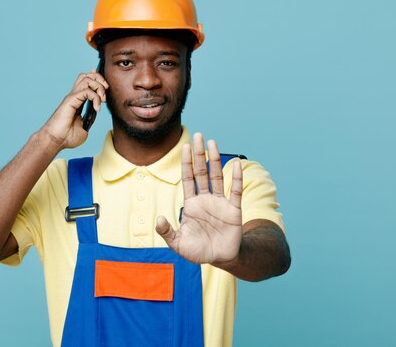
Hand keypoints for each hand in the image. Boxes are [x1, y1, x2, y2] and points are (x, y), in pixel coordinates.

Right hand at [40, 70, 107, 149]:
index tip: (106, 91)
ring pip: (87, 79)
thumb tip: (96, 112)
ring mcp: (72, 97)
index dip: (98, 81)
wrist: (55, 141)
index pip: (87, 82)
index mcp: (77, 101)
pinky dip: (95, 98)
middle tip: (105, 94)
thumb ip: (91, 118)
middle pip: (88, 75)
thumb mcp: (85, 128)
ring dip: (99, 87)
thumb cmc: (66, 137)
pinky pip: (87, 91)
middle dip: (100, 80)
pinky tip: (96, 108)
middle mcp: (74, 96)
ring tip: (102, 100)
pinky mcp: (71, 100)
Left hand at [156, 133, 242, 264]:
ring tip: (212, 142)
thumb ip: (167, 232)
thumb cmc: (197, 251)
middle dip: (199, 154)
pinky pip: (235, 191)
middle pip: (202, 172)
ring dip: (215, 159)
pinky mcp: (234, 210)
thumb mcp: (178, 243)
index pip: (188, 178)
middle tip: (198, 135)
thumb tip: (158, 219)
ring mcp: (220, 203)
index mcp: (191, 204)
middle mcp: (205, 199)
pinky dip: (236, 177)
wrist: (220, 259)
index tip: (185, 146)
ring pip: (217, 177)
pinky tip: (236, 163)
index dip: (186, 163)